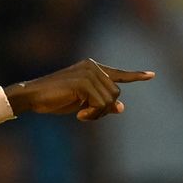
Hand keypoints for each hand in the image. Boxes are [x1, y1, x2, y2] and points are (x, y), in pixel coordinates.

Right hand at [4, 59, 154, 120]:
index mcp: (91, 68)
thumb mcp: (80, 102)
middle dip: (103, 110)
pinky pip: (100, 103)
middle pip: (115, 93)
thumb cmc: (53, 100)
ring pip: (110, 100)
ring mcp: (89, 73)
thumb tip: (121, 108)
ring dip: (97, 113)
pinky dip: (92, 114)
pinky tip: (79, 116)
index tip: (151, 76)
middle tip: (85, 116)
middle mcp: (92, 67)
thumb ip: (100, 102)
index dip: (134, 76)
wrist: (32, 96)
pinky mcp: (84, 82)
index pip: (117, 74)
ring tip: (81, 115)